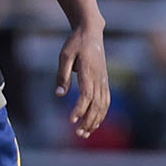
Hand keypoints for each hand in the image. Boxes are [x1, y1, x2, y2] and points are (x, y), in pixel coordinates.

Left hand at [55, 21, 109, 138]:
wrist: (91, 32)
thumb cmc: (75, 43)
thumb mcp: (64, 56)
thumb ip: (62, 75)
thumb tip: (59, 95)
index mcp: (89, 72)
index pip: (86, 96)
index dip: (80, 109)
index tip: (71, 120)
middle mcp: (99, 79)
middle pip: (97, 105)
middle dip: (88, 120)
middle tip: (78, 133)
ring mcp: (104, 80)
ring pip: (103, 105)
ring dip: (96, 120)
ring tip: (85, 133)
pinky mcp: (105, 81)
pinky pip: (106, 100)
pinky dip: (102, 113)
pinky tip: (95, 123)